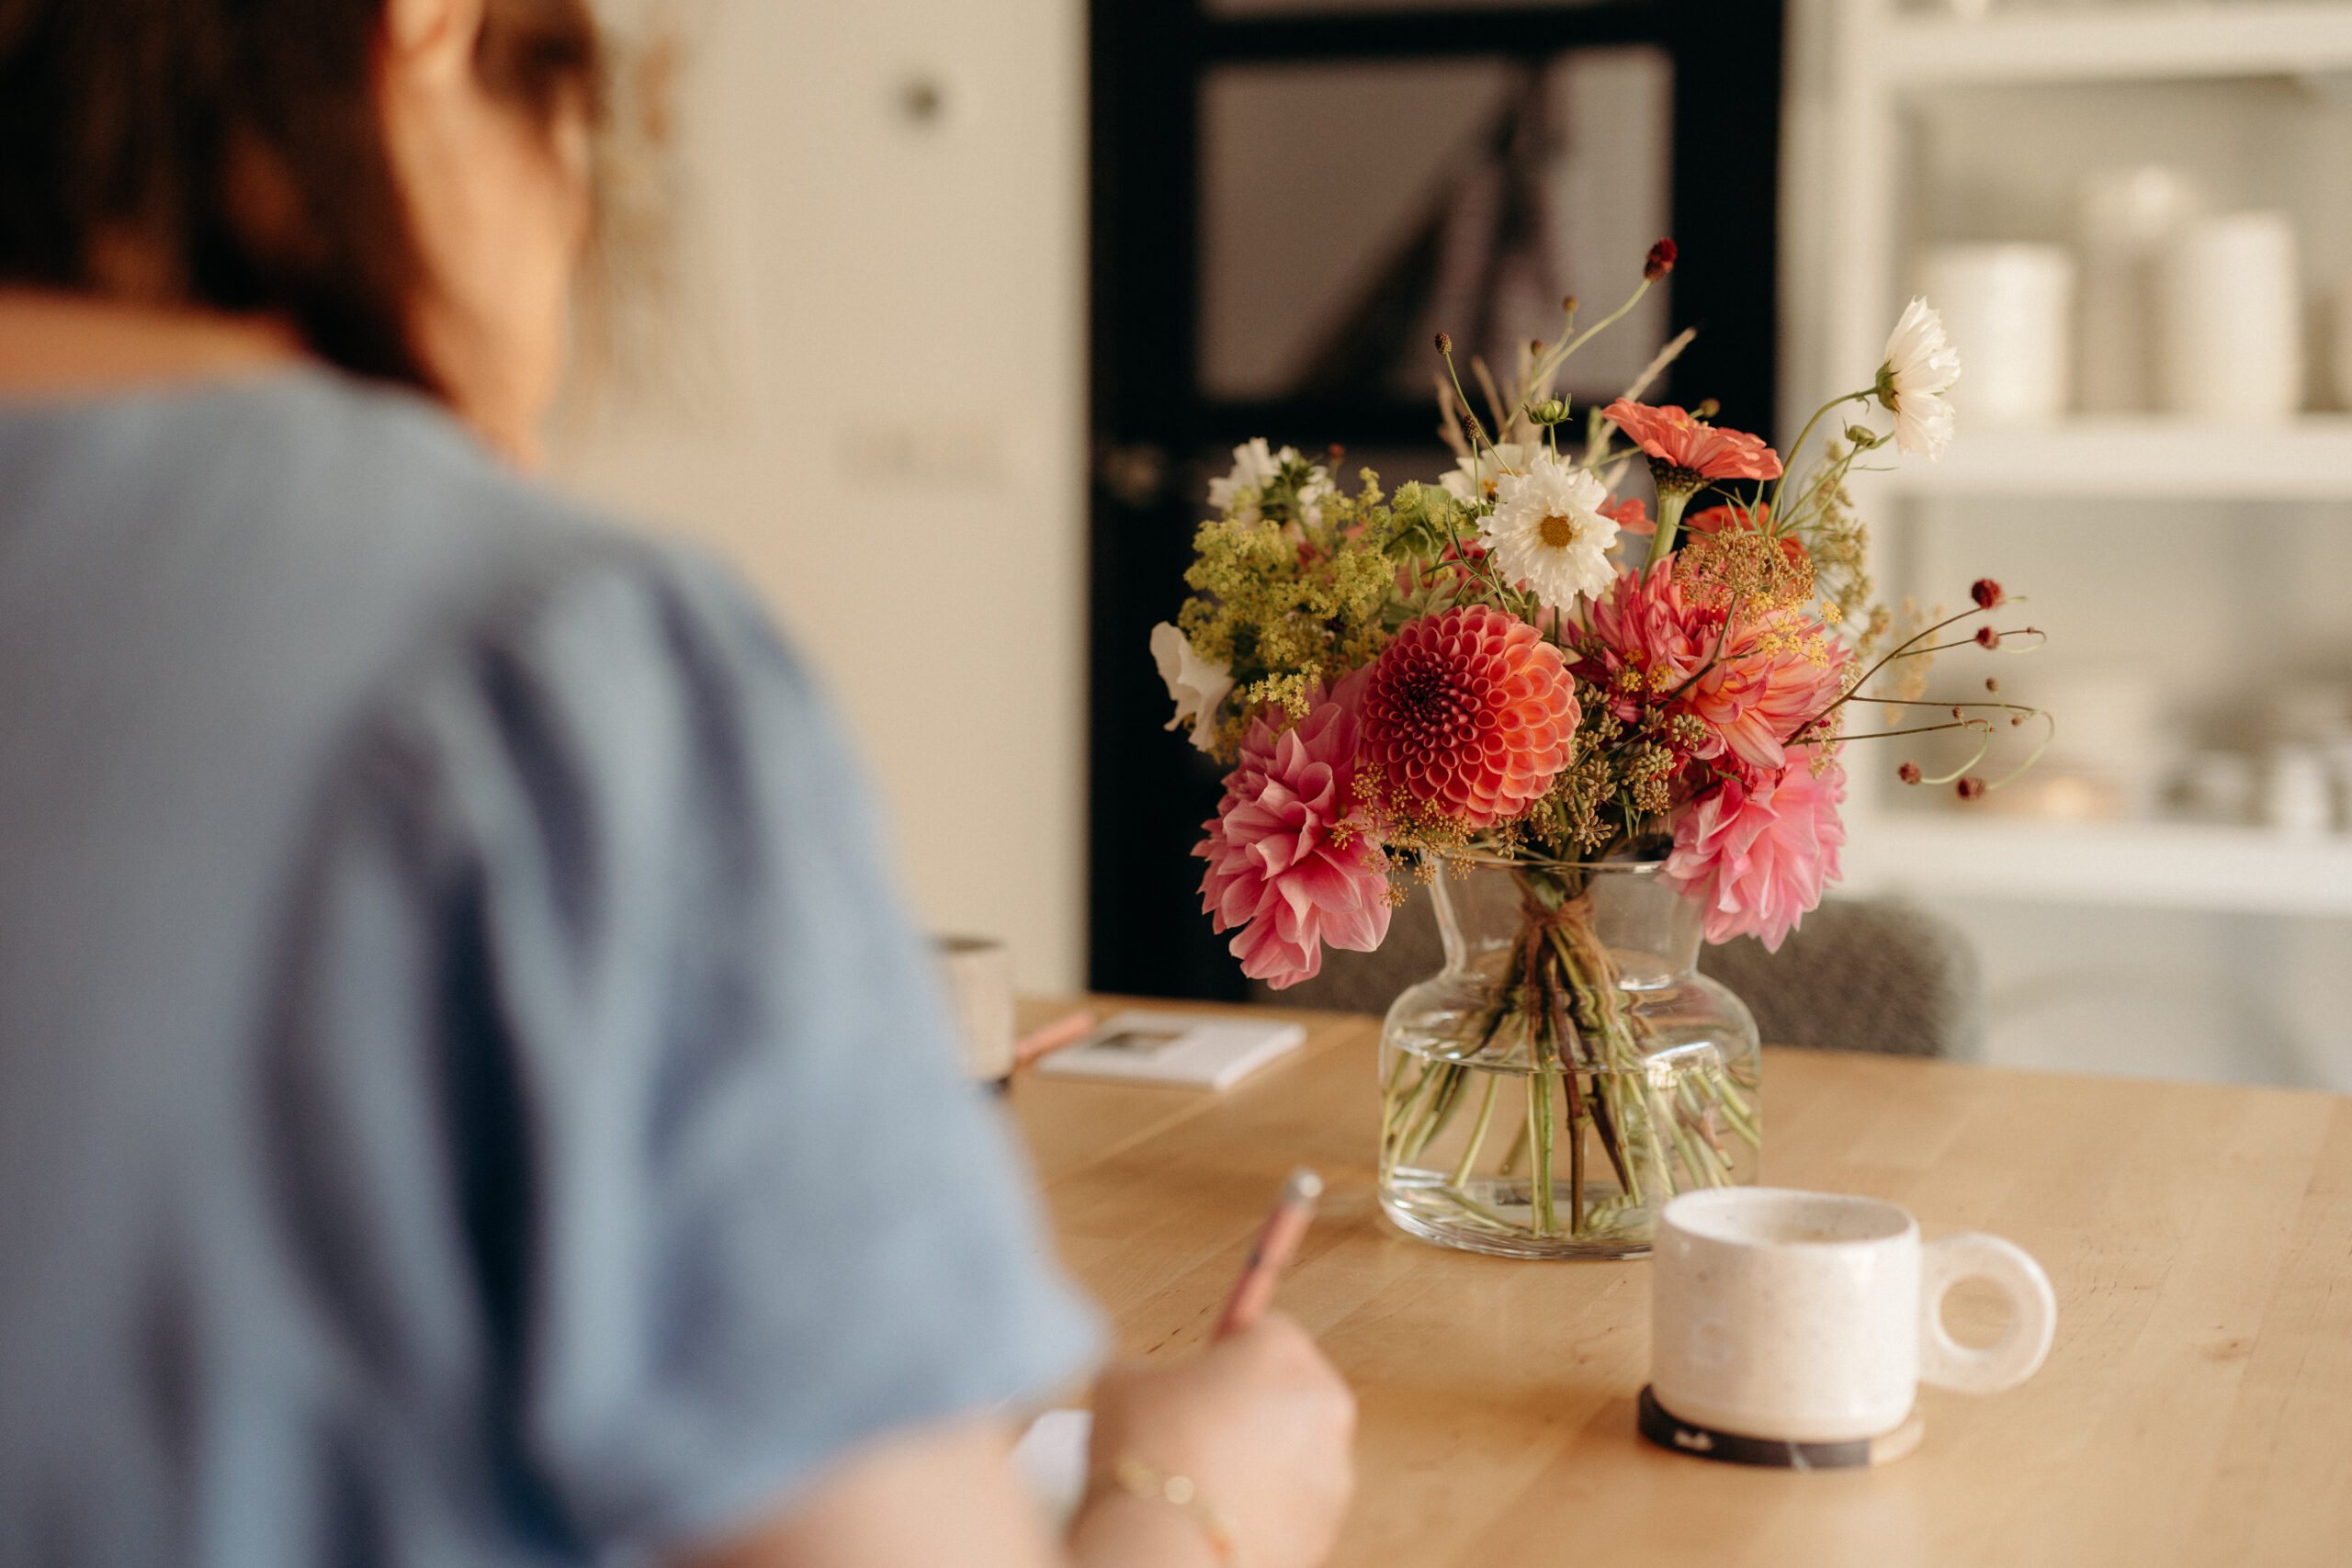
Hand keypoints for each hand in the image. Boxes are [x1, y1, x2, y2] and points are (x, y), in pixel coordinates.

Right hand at [1074, 1313, 1355, 1567]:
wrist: (1163, 1545)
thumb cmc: (1147, 1454)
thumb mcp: (1125, 1380)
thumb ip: (1157, 1370)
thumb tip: (1157, 1386)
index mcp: (1281, 1349)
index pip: (1265, 1330)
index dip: (1228, 1351)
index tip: (1205, 1370)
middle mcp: (1321, 1401)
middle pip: (1289, 1387)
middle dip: (1251, 1402)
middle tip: (1200, 1424)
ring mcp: (1331, 1467)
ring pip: (1296, 1447)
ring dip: (1262, 1455)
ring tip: (1205, 1476)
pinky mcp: (1327, 1523)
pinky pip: (1295, 1499)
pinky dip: (1268, 1503)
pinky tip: (1220, 1512)